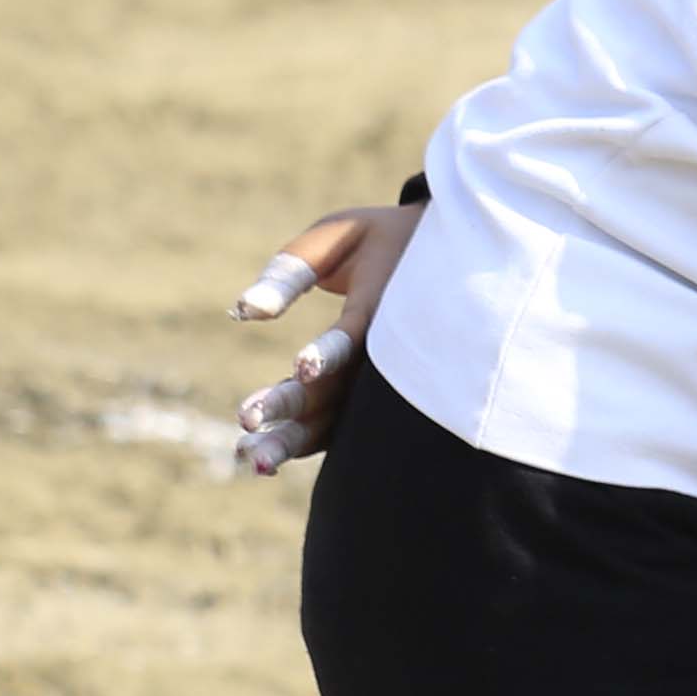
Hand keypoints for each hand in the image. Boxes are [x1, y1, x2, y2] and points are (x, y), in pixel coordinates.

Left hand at [227, 203, 418, 476]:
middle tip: (247, 418)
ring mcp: (386, 379)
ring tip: (251, 459)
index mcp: (387, 303)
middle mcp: (392, 351)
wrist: (451, 257)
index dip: (332, 350)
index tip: (304, 367)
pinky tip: (258, 459)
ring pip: (342, 417)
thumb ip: (290, 272)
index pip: (357, 333)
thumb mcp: (341, 236)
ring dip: (295, 439)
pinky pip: (341, 424)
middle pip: (343, 387)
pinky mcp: (375, 394)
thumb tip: (245, 312)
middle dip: (294, 405)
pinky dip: (304, 442)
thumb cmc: (384, 240)